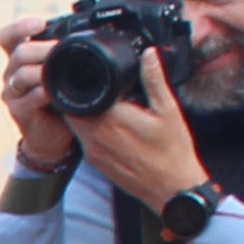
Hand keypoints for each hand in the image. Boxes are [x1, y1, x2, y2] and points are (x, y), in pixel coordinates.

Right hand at [0, 12, 80, 171]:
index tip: (40, 23)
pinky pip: (32, 97)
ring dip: (45, 70)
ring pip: (23, 74)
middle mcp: (12, 74)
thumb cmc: (60, 98)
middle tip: (63, 49)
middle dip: (44, 48)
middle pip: (20, 52)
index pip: (7, 37)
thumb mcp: (61, 72)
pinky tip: (59, 92)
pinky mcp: (19, 112)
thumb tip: (96, 31)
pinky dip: (47, 92)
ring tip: (65, 70)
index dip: (19, 27)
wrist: (53, 136)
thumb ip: (65, 55)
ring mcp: (13, 94)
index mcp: (21, 59)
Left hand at [76, 44, 206, 212]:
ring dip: (82, 112)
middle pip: (71, 109)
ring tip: (101, 100)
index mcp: (110, 120)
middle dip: (78, 95)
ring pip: (75, 124)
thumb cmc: (172, 150)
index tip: (84, 70)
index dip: (78, 80)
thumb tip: (148, 54)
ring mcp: (92, 151)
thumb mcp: (168, 109)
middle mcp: (94, 136)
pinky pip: (82, 138)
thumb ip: (154, 80)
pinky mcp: (94, 162)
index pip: (78, 94)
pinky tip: (106, 121)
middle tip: (92, 82)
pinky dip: (88, 127)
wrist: (170, 189)